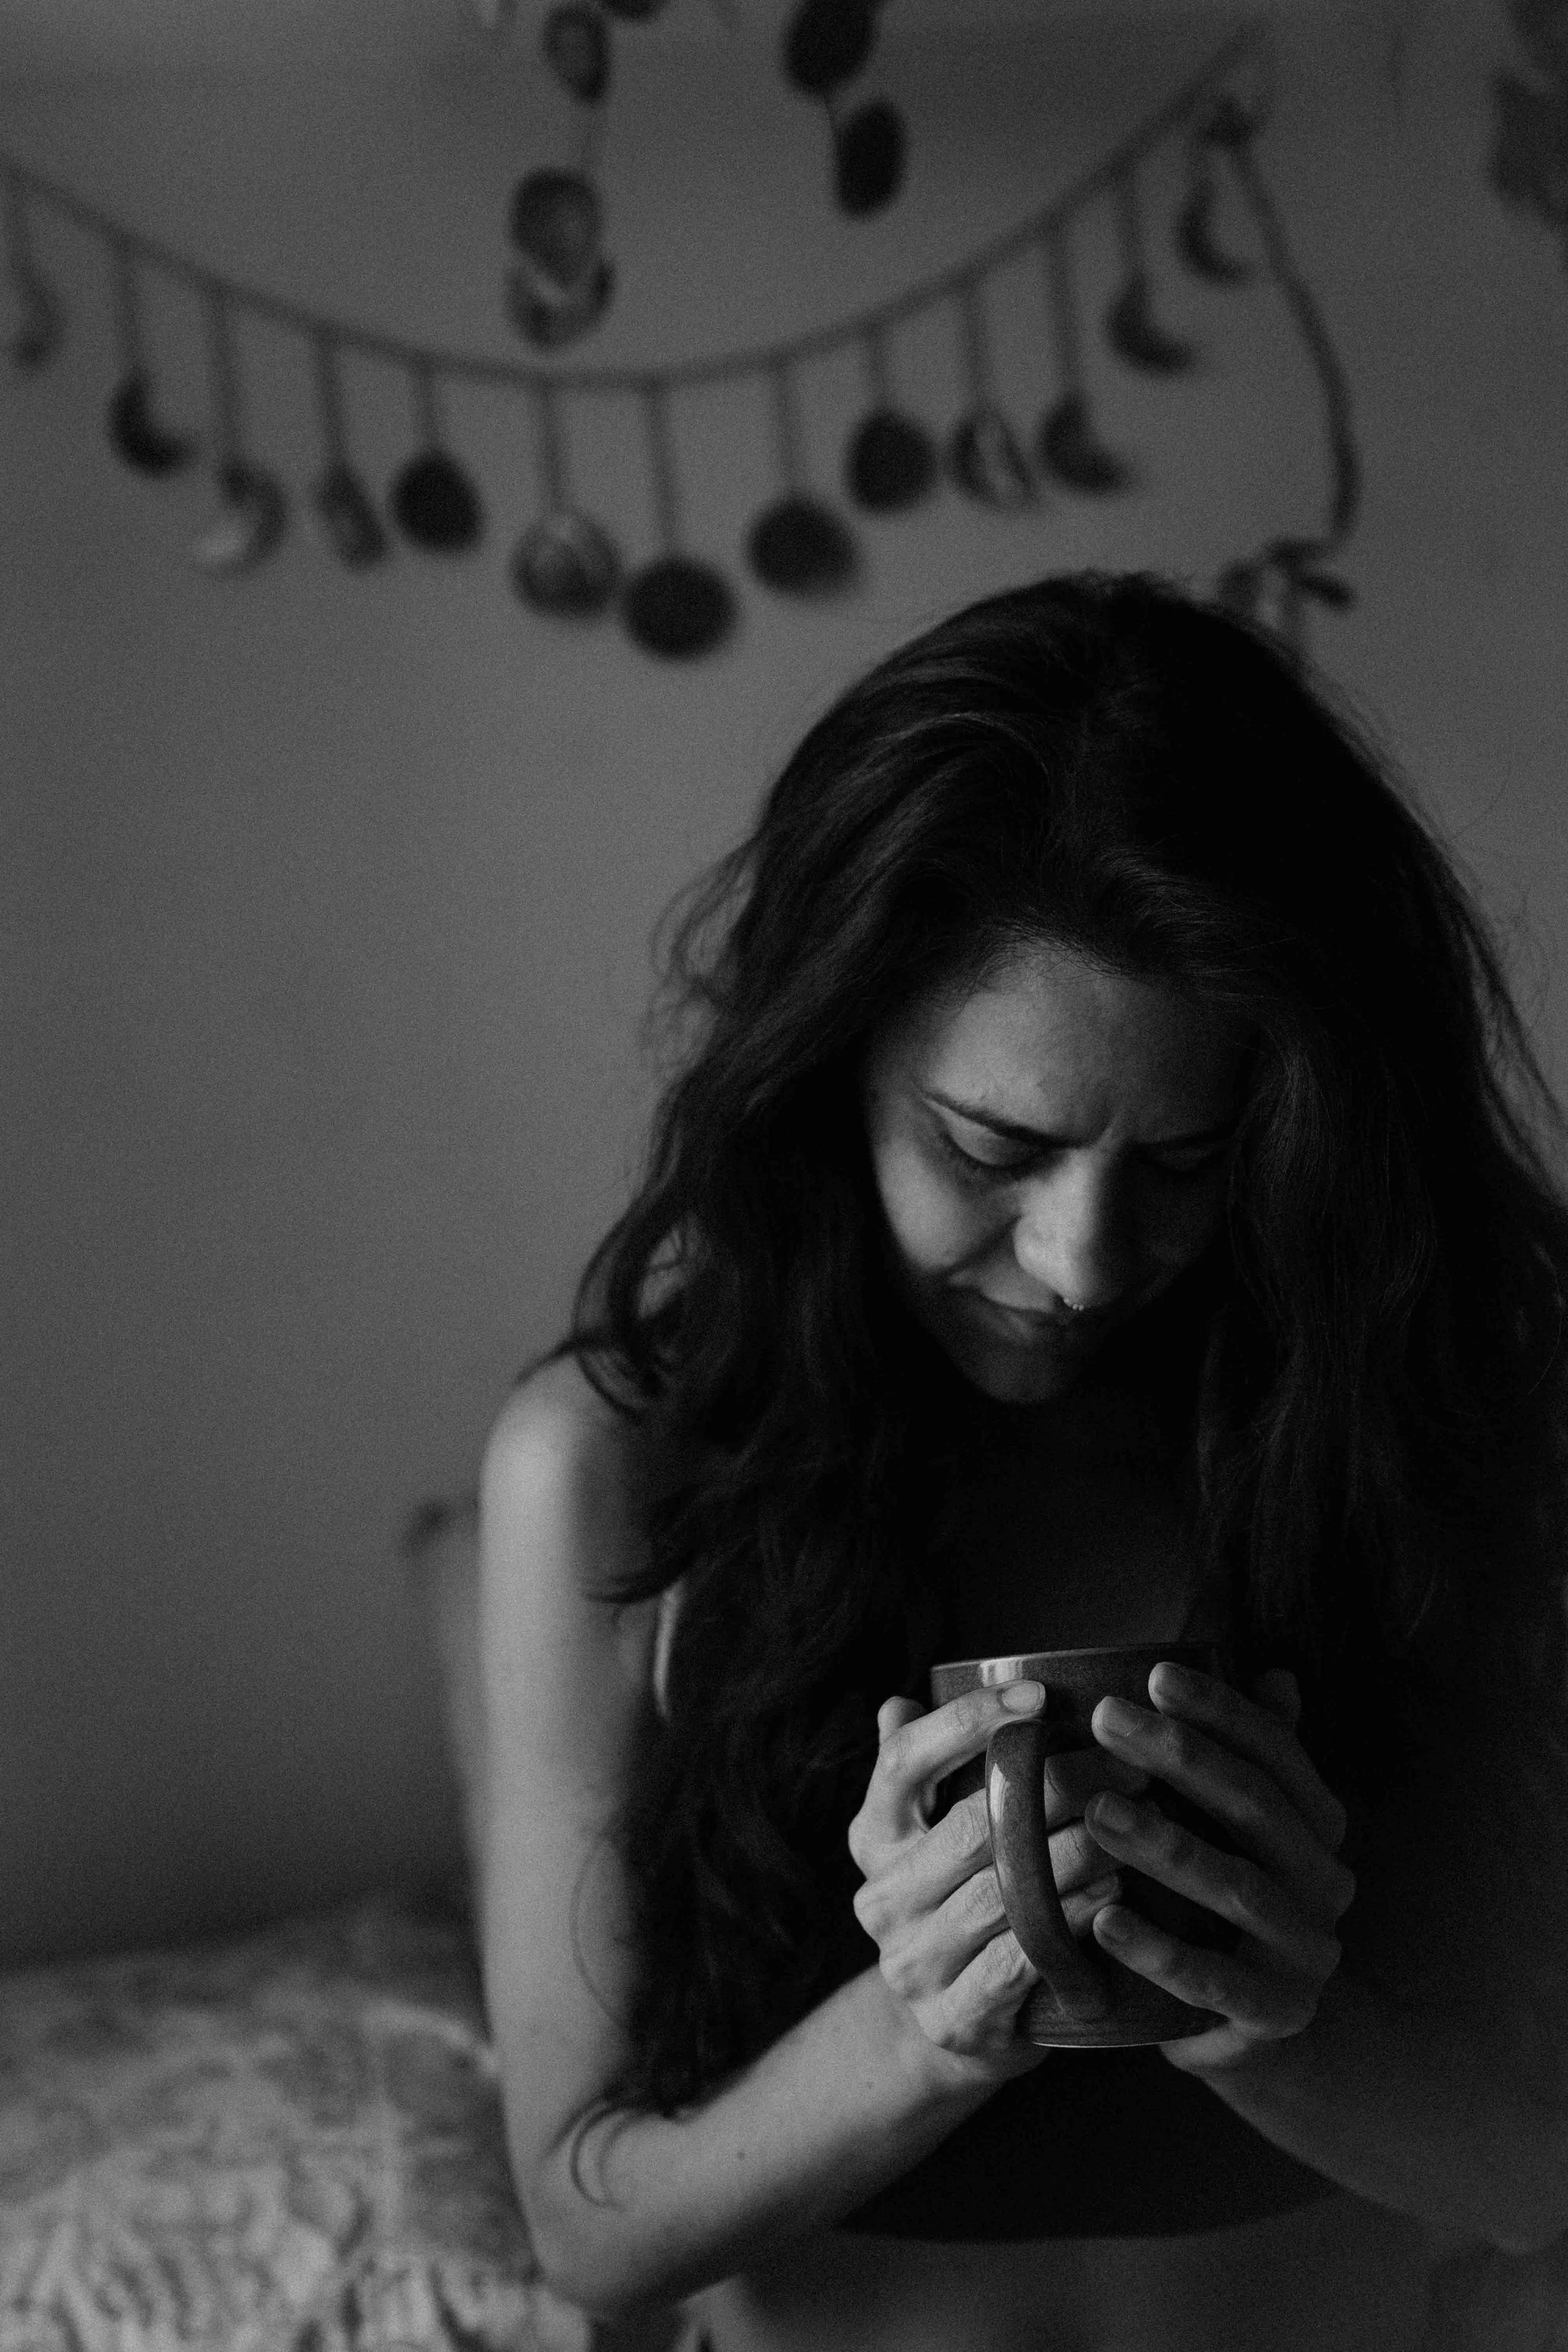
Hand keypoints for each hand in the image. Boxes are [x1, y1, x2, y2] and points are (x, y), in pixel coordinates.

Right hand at [847, 1681, 1151, 2083]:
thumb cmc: (962, 1900)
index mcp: (872, 1836)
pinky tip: (1115, 1892)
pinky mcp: (952, 2020)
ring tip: (1135, 1824)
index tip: (1039, 1694)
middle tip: (1127, 1765)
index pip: (903, 1760)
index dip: (967, 1721)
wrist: (951, 2026)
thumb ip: (918, 1769)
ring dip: (1077, 1855)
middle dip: (1056, 1787)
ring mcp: (911, 1963)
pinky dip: (1070, 1923)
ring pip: (1001, 1893)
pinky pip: (1019, 1961)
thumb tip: (900, 1702)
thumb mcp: (930, 1836)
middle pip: (968, 1825)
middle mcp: (880, 1897)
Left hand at [1082, 1662, 1356, 2071]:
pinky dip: (1158, 1951)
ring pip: (1236, 1888)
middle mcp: (1324, 1882)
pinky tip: (1104, 1919)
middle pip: (1255, 1807)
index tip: (1154, 1674)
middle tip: (1105, 1719)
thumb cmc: (1234, 1900)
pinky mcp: (1273, 2015)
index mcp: (1318, 1825)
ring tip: (1096, 1811)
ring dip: (1165, 1846)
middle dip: (1180, 1757)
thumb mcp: (1248, 1828)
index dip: (1220, 1709)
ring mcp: (1304, 1953)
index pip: (1277, 1752)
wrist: (1264, 2029)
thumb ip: (1255, 1756)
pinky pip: (1212, 1981)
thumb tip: (1276, 1672)